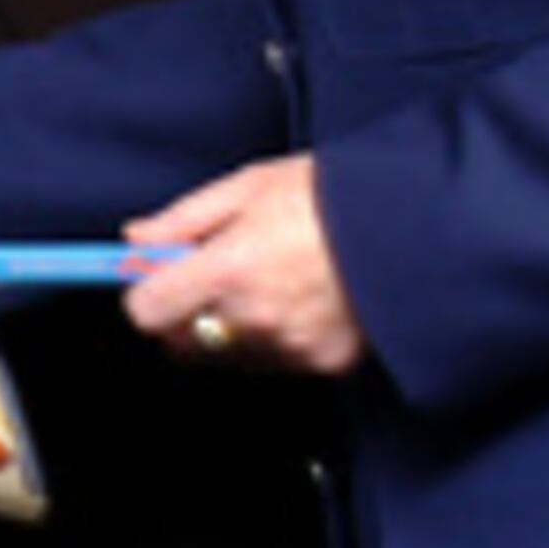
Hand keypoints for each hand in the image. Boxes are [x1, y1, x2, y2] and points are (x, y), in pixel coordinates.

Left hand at [119, 152, 366, 374]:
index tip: (156, 276)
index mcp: (228, 269)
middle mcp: (254, 316)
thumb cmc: (334, 195)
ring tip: (269, 279)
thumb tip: (135, 240)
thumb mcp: (249, 185)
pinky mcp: (323, 362)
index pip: (147, 312)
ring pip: (226, 352)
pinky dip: (275, 336)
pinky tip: (300, 299)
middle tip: (211, 275)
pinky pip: (275, 359)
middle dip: (183, 311)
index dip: (145, 292)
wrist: (413, 221)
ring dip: (229, 325)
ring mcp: (289, 345)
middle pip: (180, 340)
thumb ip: (182, 219)